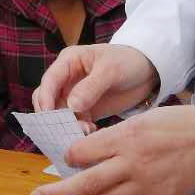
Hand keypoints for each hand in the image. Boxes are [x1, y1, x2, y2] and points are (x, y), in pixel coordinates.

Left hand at [29, 105, 194, 194]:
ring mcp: (144, 187)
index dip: (69, 157)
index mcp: (126, 137)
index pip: (83, 152)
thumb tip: (88, 153)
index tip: (65, 159)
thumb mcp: (142, 119)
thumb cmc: (178, 125)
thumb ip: (115, 137)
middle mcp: (131, 163)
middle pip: (85, 183)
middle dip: (56, 192)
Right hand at [31, 43, 156, 119]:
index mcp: (69, 62)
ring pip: (60, 114)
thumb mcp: (111, 70)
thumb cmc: (128, 61)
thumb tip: (71, 106)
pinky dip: (79, 130)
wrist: (148, 71)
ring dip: (68, 126)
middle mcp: (67, 78)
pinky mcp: (85, 110)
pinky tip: (92, 133)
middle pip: (48, 99)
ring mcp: (75, 95)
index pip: (49, 80)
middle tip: (69, 129)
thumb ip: (91, 87)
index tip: (49, 116)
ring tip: (87, 131)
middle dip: (54, 116)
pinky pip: (74, 122)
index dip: (45, 98)